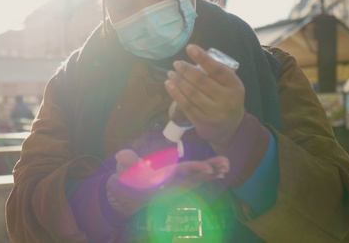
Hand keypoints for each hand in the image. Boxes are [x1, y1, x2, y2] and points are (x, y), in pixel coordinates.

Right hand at [107, 149, 228, 218]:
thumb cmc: (129, 179)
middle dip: (210, 170)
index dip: (196, 169)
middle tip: (226, 165)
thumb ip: (126, 162)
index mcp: (163, 178)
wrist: (131, 193)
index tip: (209, 169)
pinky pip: (197, 179)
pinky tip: (220, 172)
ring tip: (227, 166)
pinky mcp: (180, 182)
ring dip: (213, 172)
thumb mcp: (125, 170)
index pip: (181, 172)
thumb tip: (121, 155)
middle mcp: (173, 183)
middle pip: (195, 175)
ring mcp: (177, 184)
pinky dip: (209, 175)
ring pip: (198, 178)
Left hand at [164, 45, 245, 149]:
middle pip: (202, 81)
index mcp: (235, 86)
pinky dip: (175, 94)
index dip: (203, 58)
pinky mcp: (202, 121)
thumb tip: (194, 56)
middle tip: (176, 63)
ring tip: (171, 73)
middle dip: (186, 70)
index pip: (218, 70)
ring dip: (179, 81)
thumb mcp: (229, 85)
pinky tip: (169, 85)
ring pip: (192, 94)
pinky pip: (186, 106)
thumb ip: (217, 73)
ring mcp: (214, 112)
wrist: (229, 127)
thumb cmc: (226, 98)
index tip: (190, 48)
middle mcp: (226, 100)